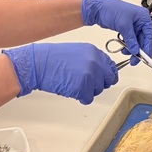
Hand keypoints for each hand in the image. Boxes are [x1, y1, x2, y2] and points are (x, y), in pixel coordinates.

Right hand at [3, 43, 117, 104]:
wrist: (39, 64)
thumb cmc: (52, 59)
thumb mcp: (77, 52)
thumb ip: (91, 60)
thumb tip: (100, 71)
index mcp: (94, 52)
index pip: (111, 67)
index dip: (107, 75)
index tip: (104, 79)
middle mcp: (95, 63)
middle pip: (108, 80)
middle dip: (98, 84)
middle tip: (87, 84)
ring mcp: (90, 76)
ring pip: (98, 90)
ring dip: (88, 91)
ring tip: (73, 84)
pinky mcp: (83, 88)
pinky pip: (88, 99)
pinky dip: (80, 98)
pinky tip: (71, 90)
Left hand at [81, 0, 151, 65]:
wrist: (98, 9)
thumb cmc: (111, 9)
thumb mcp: (123, 26)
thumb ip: (130, 40)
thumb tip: (135, 50)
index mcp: (143, 17)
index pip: (149, 35)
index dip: (148, 47)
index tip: (146, 58)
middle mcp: (139, 21)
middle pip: (143, 39)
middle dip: (138, 50)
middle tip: (134, 59)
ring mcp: (132, 25)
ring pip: (136, 40)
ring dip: (132, 48)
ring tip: (126, 52)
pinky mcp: (126, 28)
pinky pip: (129, 39)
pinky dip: (127, 45)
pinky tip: (123, 48)